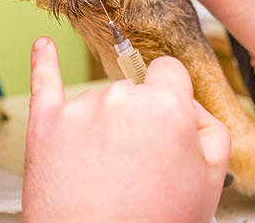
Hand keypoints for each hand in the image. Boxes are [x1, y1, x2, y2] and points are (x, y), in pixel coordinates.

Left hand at [22, 37, 229, 222]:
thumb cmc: (153, 222)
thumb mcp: (211, 180)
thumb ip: (210, 130)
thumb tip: (192, 108)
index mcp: (164, 105)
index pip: (170, 72)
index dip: (172, 98)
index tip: (166, 119)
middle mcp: (119, 97)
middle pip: (133, 90)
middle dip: (138, 119)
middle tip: (138, 166)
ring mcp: (78, 108)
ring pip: (99, 101)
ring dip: (104, 126)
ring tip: (106, 174)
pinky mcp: (45, 122)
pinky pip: (44, 81)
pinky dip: (44, 62)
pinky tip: (44, 48)